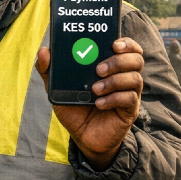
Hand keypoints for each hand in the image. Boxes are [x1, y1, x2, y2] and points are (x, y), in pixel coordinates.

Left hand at [36, 38, 143, 170]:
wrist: (82, 136)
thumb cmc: (74, 109)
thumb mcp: (58, 89)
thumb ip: (49, 70)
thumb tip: (43, 51)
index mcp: (110, 66)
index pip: (128, 47)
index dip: (126, 43)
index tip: (113, 44)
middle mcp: (124, 77)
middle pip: (136, 59)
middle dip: (118, 61)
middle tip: (98, 70)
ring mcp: (129, 93)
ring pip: (135, 78)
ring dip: (114, 81)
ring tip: (95, 89)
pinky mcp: (129, 110)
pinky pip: (130, 99)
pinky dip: (114, 99)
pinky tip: (99, 103)